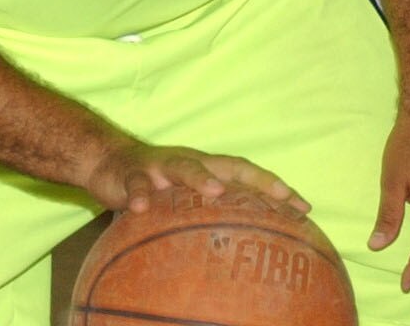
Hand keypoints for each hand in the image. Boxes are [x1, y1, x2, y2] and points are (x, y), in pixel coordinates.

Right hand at [81, 140, 308, 215]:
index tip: (304, 208)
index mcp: (206, 168)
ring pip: (184, 166)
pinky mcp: (132, 172)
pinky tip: (142, 209)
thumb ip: (205, 216)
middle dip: (256, 179)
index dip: (275, 188)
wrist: (105, 160)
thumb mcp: (180, 199)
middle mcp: (190, 162)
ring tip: (217, 191)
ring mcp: (162, 165)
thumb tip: (237, 249)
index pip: (249, 175)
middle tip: (280, 196)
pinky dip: (140, 195)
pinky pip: (137, 184)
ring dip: (201, 177)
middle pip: (228, 165)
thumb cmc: (152, 185)